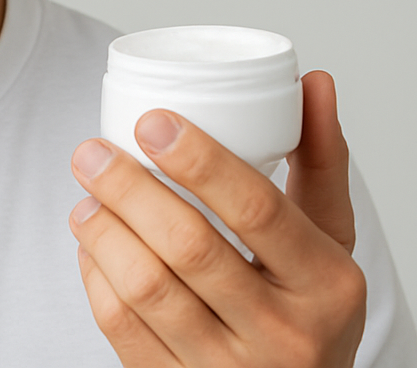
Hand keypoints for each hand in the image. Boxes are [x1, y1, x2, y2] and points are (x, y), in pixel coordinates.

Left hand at [69, 71, 365, 367]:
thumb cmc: (309, 309)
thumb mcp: (330, 242)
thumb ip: (320, 162)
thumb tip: (312, 80)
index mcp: (327, 285)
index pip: (257, 208)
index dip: (199, 159)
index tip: (151, 120)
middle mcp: (283, 335)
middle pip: (189, 246)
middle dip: (128, 189)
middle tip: (92, 151)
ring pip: (147, 289)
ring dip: (103, 230)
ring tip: (86, 196)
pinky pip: (121, 329)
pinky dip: (95, 278)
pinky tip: (92, 246)